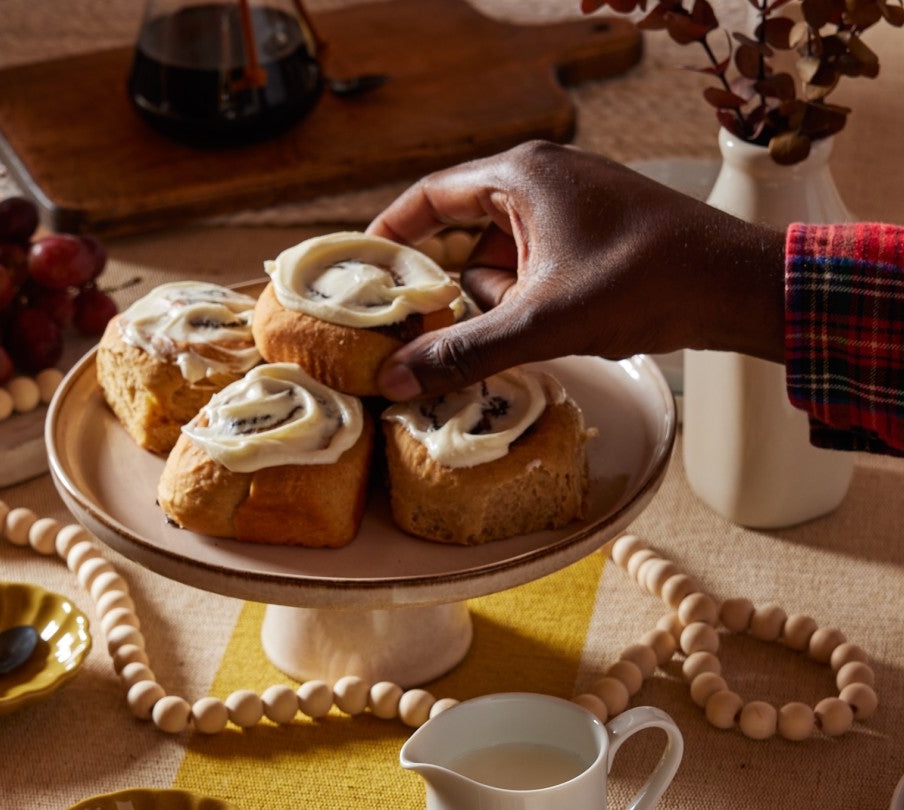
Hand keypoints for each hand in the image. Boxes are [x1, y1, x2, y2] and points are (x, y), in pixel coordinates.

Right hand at [367, 141, 785, 400]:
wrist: (739, 287)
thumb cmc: (646, 283)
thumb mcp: (542, 323)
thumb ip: (464, 350)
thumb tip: (395, 379)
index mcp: (520, 175)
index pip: (429, 197)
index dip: (390, 236)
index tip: (362, 273)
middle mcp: (540, 178)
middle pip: (462, 234)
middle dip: (455, 287)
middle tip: (429, 330)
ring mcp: (569, 204)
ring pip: (500, 259)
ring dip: (500, 301)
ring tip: (523, 334)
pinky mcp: (591, 233)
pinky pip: (534, 266)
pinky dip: (529, 300)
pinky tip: (549, 330)